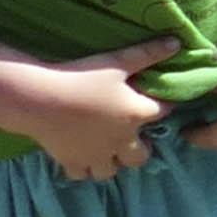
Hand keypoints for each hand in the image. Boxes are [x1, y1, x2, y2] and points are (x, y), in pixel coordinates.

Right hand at [0, 39, 175, 182]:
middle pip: (140, 156)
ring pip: (111, 171)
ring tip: (108, 149)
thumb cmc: (81, 77)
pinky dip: (83, 168)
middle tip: (134, 137)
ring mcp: (95, 155)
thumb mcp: (117, 62)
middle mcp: (120, 141)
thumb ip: (148, 53)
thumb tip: (177, 42)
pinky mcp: (71, 162)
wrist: (40, 98)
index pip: (162, 112)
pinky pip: (82, 175)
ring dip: (113, 162)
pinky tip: (81, 155)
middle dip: (141, 149)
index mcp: (136, 115)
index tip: (157, 103)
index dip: (162, 107)